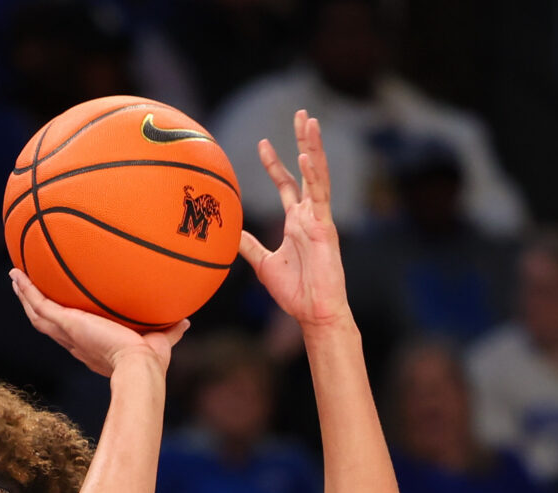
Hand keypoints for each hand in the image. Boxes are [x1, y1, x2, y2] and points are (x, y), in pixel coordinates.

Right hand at [11, 268, 184, 377]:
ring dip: (25, 295)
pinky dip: (27, 289)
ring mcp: (68, 333)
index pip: (72, 332)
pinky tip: (17, 274)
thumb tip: (187, 321)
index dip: (64, 321)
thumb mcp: (161, 340)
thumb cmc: (151, 363)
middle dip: (36, 305)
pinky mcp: (66, 324)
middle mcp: (75, 340)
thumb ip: (171, 330)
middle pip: (48, 321)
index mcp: (91, 346)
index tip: (61, 310)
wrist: (139, 368)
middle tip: (26, 289)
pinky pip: (39, 304)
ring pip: (37, 313)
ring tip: (15, 278)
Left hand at [238, 110, 351, 334]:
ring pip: (317, 175)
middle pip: (307, 169)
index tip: (262, 143)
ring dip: (314, 147)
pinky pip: (320, 196)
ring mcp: (320, 219)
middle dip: (303, 141)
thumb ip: (251, 247)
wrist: (313, 313)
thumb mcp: (265, 265)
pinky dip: (314, 175)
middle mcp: (310, 215)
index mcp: (296, 221)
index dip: (275, 163)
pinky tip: (308, 156)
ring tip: (310, 121)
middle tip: (301, 114)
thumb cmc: (295, 292)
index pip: (286, 184)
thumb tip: (231, 236)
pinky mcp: (325, 227)